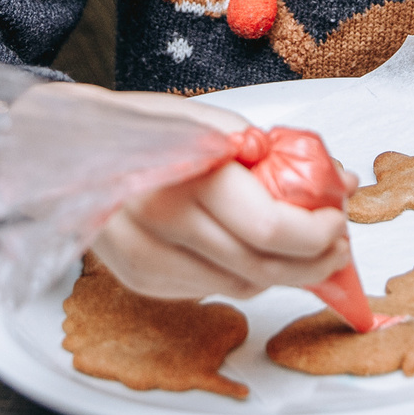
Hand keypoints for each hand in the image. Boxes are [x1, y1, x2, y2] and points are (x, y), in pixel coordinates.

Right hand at [66, 87, 357, 299]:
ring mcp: (147, 258)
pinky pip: (212, 289)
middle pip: (262, 267)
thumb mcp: (215, 125)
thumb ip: (279, 153)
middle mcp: (162, 222)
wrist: (72, 150)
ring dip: (282, 272)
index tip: (337, 220)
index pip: (270, 227)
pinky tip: (248, 250)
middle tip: (336, 244)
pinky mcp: (140, 280)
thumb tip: (341, 180)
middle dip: (312, 261)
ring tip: (300, 246)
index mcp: (186, 174)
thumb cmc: (148, 129)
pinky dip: (241, 274)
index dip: (316, 233)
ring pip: (241, 286)